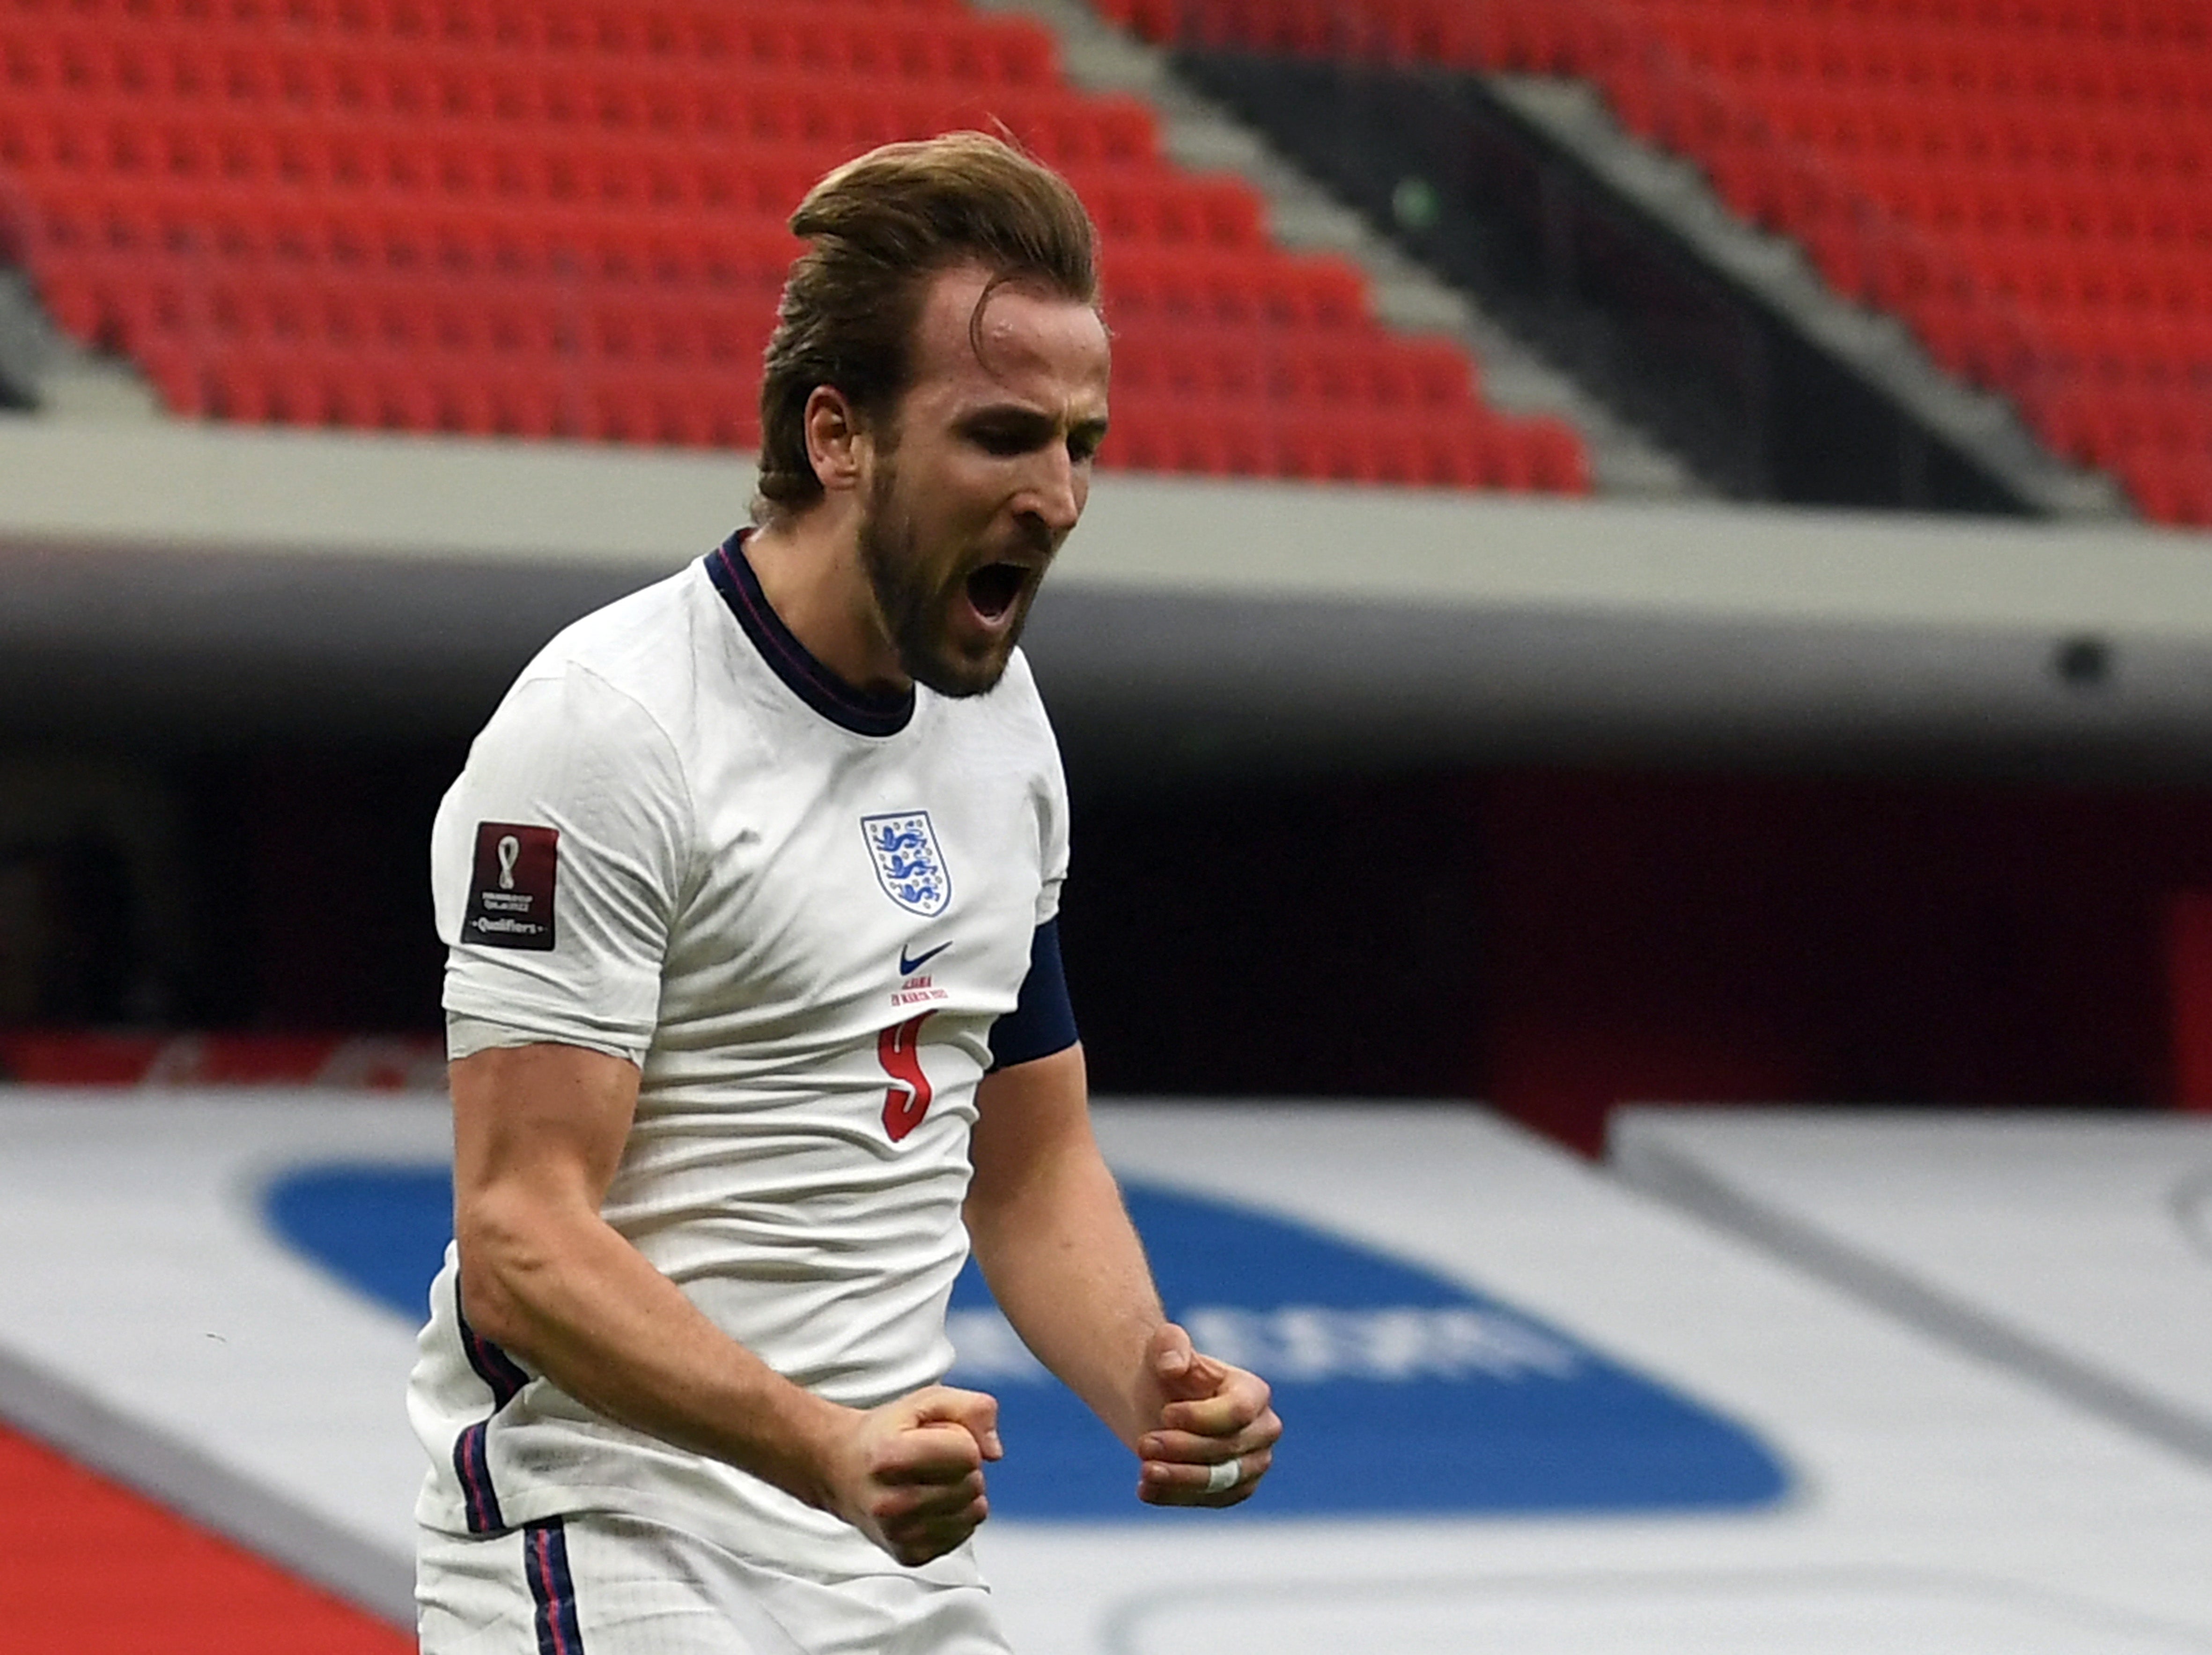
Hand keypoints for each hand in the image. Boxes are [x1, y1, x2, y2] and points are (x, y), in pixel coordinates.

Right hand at [819, 1385, 1001, 1565]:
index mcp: (890, 1458)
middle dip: (962, 1465)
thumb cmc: (887, 1433)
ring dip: (962, 1492)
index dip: (961, 1438)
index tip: (934, 1438)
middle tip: (929, 1460)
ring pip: (974, 1512)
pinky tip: (930, 1503)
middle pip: (973, 1484)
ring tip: (928, 1480)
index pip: (968, 1453)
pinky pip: (963, 1534)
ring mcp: (899, 1535)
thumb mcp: (926, 1402)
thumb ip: (972, 1409)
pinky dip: (955, 1516)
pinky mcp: (909, 1555)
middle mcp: (891, 1503)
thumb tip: (994, 1452)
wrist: (841, 1469)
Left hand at [1134, 1323, 1280, 1507]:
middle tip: (1144, 1443)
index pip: (1238, 1412)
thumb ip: (1170, 1345)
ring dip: (1181, 1478)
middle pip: (1229, 1449)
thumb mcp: (1164, 1346)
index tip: (1165, 1414)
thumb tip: (1172, 1367)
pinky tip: (1146, 1488)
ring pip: (1221, 1481)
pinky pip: (1209, 1500)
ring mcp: (1253, 1465)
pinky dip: (1176, 1496)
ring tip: (1145, 1471)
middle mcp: (1263, 1431)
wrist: (1160, 1406)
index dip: (1201, 1417)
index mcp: (1254, 1392)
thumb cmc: (1168, 1372)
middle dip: (1184, 1448)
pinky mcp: (1234, 1491)